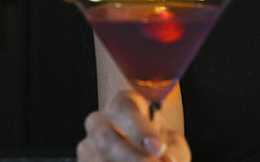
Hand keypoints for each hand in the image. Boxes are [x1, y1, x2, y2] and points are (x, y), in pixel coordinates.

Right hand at [76, 90, 190, 161]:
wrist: (147, 153)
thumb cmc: (160, 143)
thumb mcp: (173, 144)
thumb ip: (172, 151)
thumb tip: (167, 160)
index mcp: (123, 104)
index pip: (124, 109)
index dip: (140, 129)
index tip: (159, 148)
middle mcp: (99, 122)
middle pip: (104, 137)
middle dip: (131, 156)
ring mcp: (87, 146)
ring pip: (96, 159)